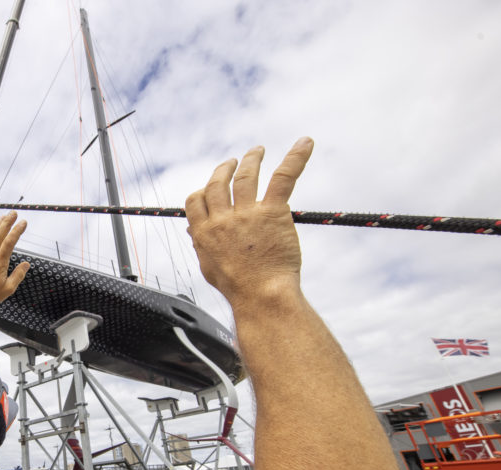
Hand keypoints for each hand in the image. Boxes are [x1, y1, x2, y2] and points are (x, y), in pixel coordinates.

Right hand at [185, 138, 312, 307]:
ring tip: (257, 151)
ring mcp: (246, 213)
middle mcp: (222, 219)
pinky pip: (283, 177)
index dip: (203, 190)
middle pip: (218, 184)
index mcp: (204, 232)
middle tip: (233, 162)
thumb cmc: (238, 288)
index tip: (211, 186)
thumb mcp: (209, 267)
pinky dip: (295, 157)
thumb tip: (194, 233)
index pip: (196, 200)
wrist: (261, 295)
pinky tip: (305, 143)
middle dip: (224, 169)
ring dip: (251, 159)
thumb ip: (201, 246)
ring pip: (245, 176)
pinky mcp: (272, 211)